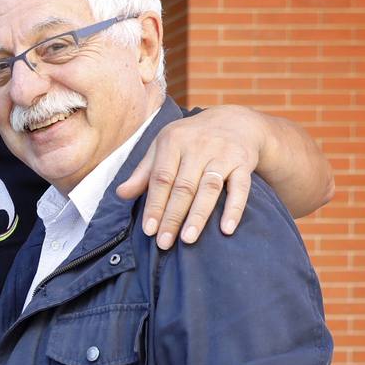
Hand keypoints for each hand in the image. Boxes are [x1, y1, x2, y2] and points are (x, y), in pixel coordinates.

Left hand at [115, 106, 265, 248]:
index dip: (154, 205)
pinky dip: (234, 209)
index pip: (161, 178)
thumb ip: (144, 173)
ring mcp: (223, 153)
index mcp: (173, 141)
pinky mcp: (243, 162)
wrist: (235, 121)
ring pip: (209, 188)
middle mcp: (198, 146)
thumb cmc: (190, 140)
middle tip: (164, 243)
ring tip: (188, 239)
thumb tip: (120, 194)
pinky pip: (240, 188)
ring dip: (198, 216)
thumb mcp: (163, 148)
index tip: (148, 230)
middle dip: (172, 216)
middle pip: (183, 186)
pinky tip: (226, 229)